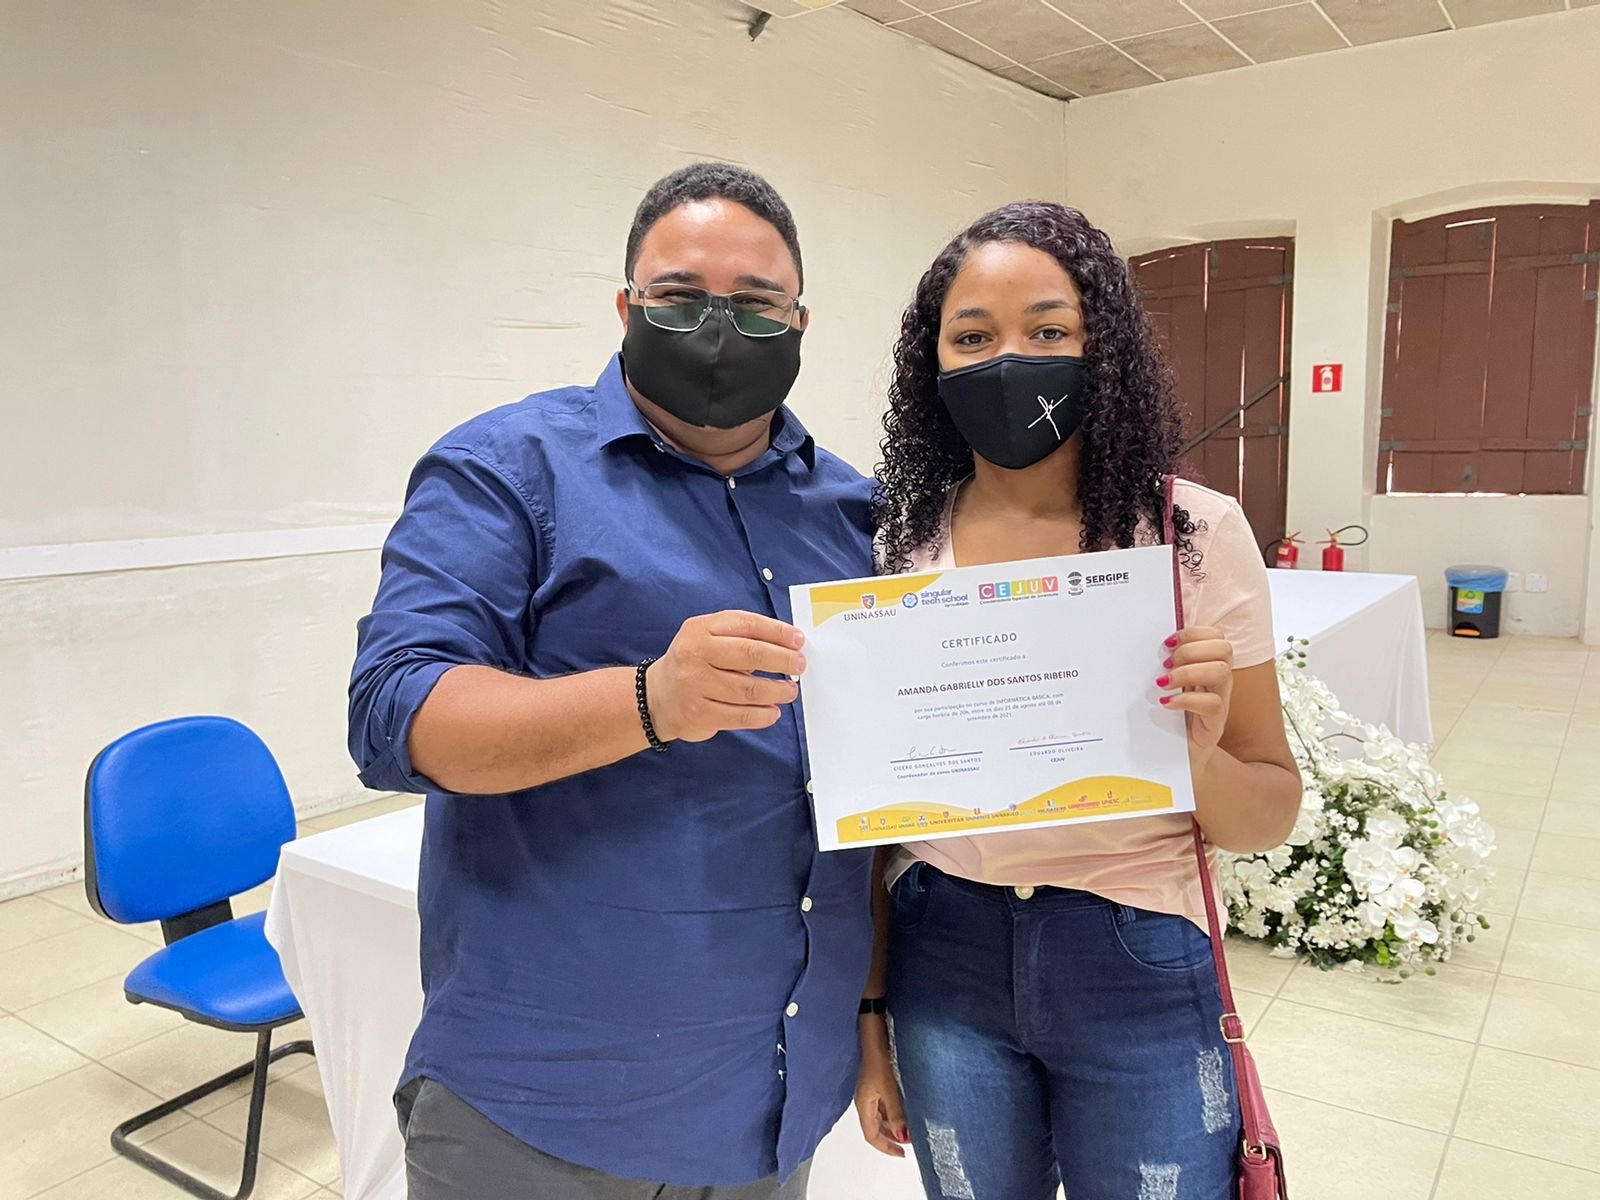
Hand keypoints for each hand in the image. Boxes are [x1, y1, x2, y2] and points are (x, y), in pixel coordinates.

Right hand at [646, 611, 806, 743]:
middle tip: (799, 666)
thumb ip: (742, 636)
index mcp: (701, 629)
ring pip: (749, 689)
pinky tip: (772, 712)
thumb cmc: (695, 663)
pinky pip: (740, 716)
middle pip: (750, 654)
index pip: (747, 624)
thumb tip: (789, 645)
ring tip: (789, 691)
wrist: (657, 697)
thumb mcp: (709, 638)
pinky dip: (763, 715)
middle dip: (783, 660)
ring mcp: (695, 685)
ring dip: (777, 691)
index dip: (778, 632)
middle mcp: (695, 653)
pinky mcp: (699, 713)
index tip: (799, 640)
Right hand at [855, 1020, 908, 1157]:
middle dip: (891, 1137)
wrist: (872, 1030)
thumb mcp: (888, 1088)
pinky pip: (885, 1103)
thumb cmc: (876, 1056)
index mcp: (864, 1104)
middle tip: (909, 1143)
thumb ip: (896, 1113)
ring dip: (894, 1124)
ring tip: (911, 1127)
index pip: (871, 1135)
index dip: (886, 1147)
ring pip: (881, 1115)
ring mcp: (871, 1090)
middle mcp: (865, 1099)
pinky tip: (907, 1108)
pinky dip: (895, 1111)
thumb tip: (903, 1136)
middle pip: (876, 1127)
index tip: (902, 1154)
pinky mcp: (877, 1080)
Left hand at [1157, 626, 1234, 768]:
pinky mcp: (1215, 724)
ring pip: (1222, 672)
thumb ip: (1165, 665)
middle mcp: (1219, 682)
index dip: (1193, 633)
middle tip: (1166, 665)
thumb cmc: (1168, 718)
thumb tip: (1152, 644)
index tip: (1167, 644)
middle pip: (1224, 649)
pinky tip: (1166, 703)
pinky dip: (1186, 699)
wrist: (1173, 758)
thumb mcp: (1166, 686)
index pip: (1216, 636)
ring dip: (1188, 672)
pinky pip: (1212, 704)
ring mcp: (1221, 702)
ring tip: (1163, 683)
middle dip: (1191, 651)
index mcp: (1208, 666)